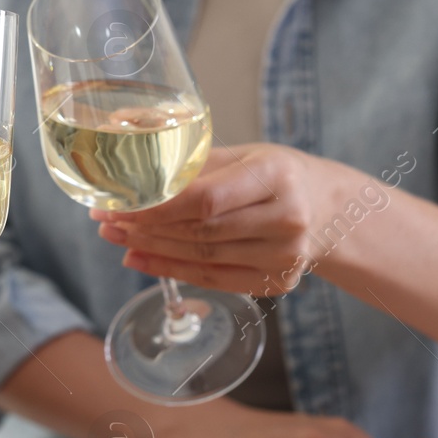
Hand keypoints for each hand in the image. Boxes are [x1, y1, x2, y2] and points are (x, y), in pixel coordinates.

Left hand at [93, 144, 368, 295]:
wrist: (331, 211)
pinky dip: (172, 271)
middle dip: (145, 229)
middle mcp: (286, 218)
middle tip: (106, 222)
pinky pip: (214, 279)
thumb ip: (197, 165)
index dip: (158, 207)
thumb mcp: (248, 155)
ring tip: (116, 239)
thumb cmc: (279, 176)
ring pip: (203, 258)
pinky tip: (141, 260)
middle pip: (200, 231)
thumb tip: (134, 168)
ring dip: (151, 250)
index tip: (119, 204)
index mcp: (276, 176)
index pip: (207, 198)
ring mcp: (285, 256)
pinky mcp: (277, 281)